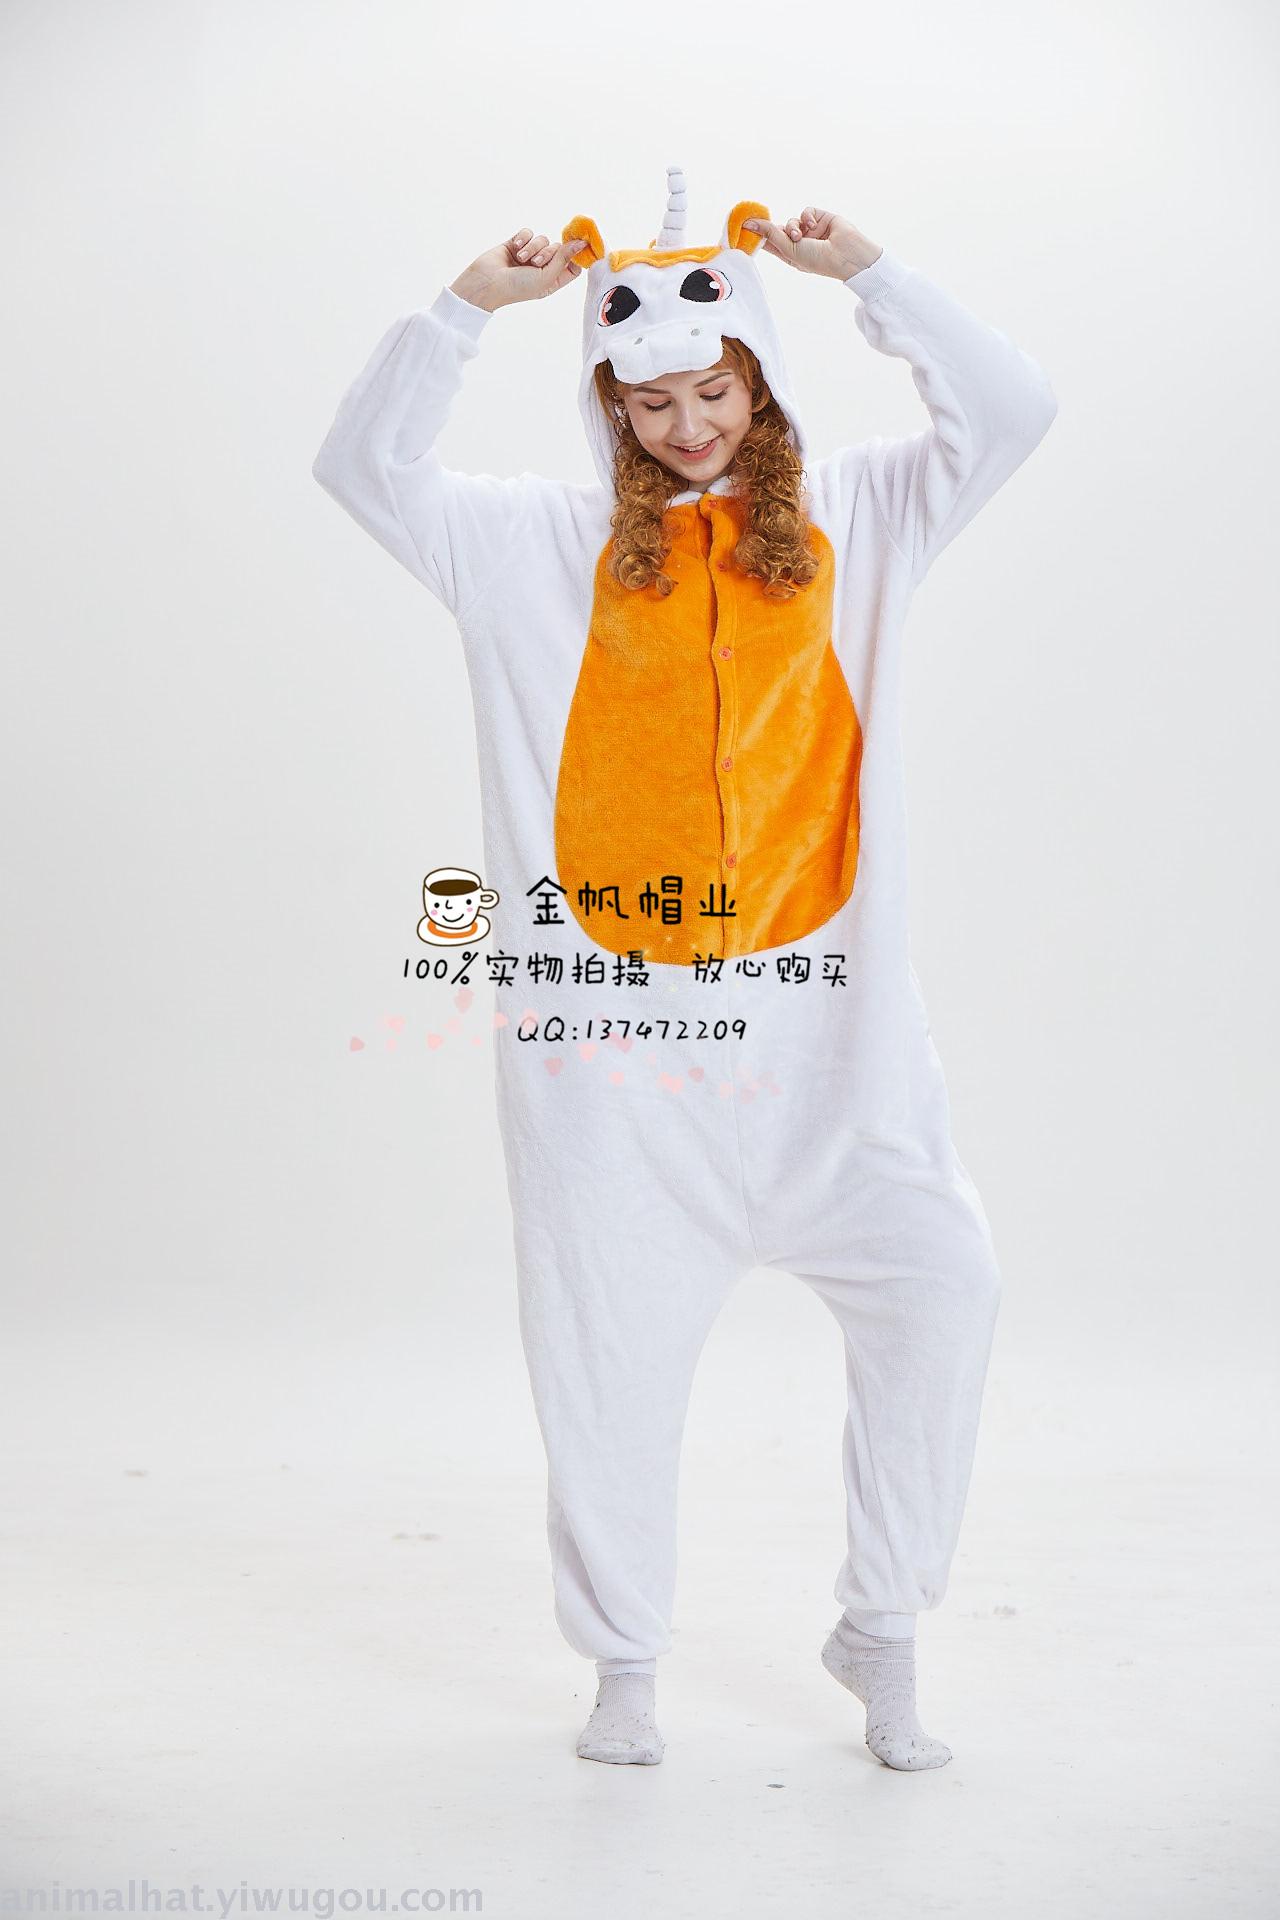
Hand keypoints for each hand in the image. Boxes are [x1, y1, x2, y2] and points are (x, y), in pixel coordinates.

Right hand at [450, 230, 586, 311]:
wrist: (487, 282)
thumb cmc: (517, 287)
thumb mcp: (546, 277)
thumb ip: (564, 259)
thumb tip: (581, 243)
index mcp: (552, 281)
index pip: (573, 266)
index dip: (576, 256)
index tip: (579, 245)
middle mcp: (542, 268)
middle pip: (558, 249)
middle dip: (548, 253)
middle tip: (535, 262)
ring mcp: (529, 255)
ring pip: (542, 239)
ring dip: (532, 247)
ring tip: (520, 258)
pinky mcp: (517, 244)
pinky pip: (528, 232)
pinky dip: (522, 238)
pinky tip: (514, 246)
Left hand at [743, 208, 881, 281]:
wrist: (847, 254)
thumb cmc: (819, 260)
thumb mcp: (791, 249)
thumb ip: (771, 234)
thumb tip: (750, 224)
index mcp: (791, 255)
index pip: (770, 244)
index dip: (759, 236)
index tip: (744, 226)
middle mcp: (800, 243)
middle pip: (778, 230)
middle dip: (775, 229)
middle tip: (769, 227)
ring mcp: (810, 230)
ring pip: (792, 220)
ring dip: (793, 226)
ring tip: (801, 235)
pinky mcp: (820, 218)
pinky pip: (806, 211)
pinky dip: (807, 216)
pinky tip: (814, 225)